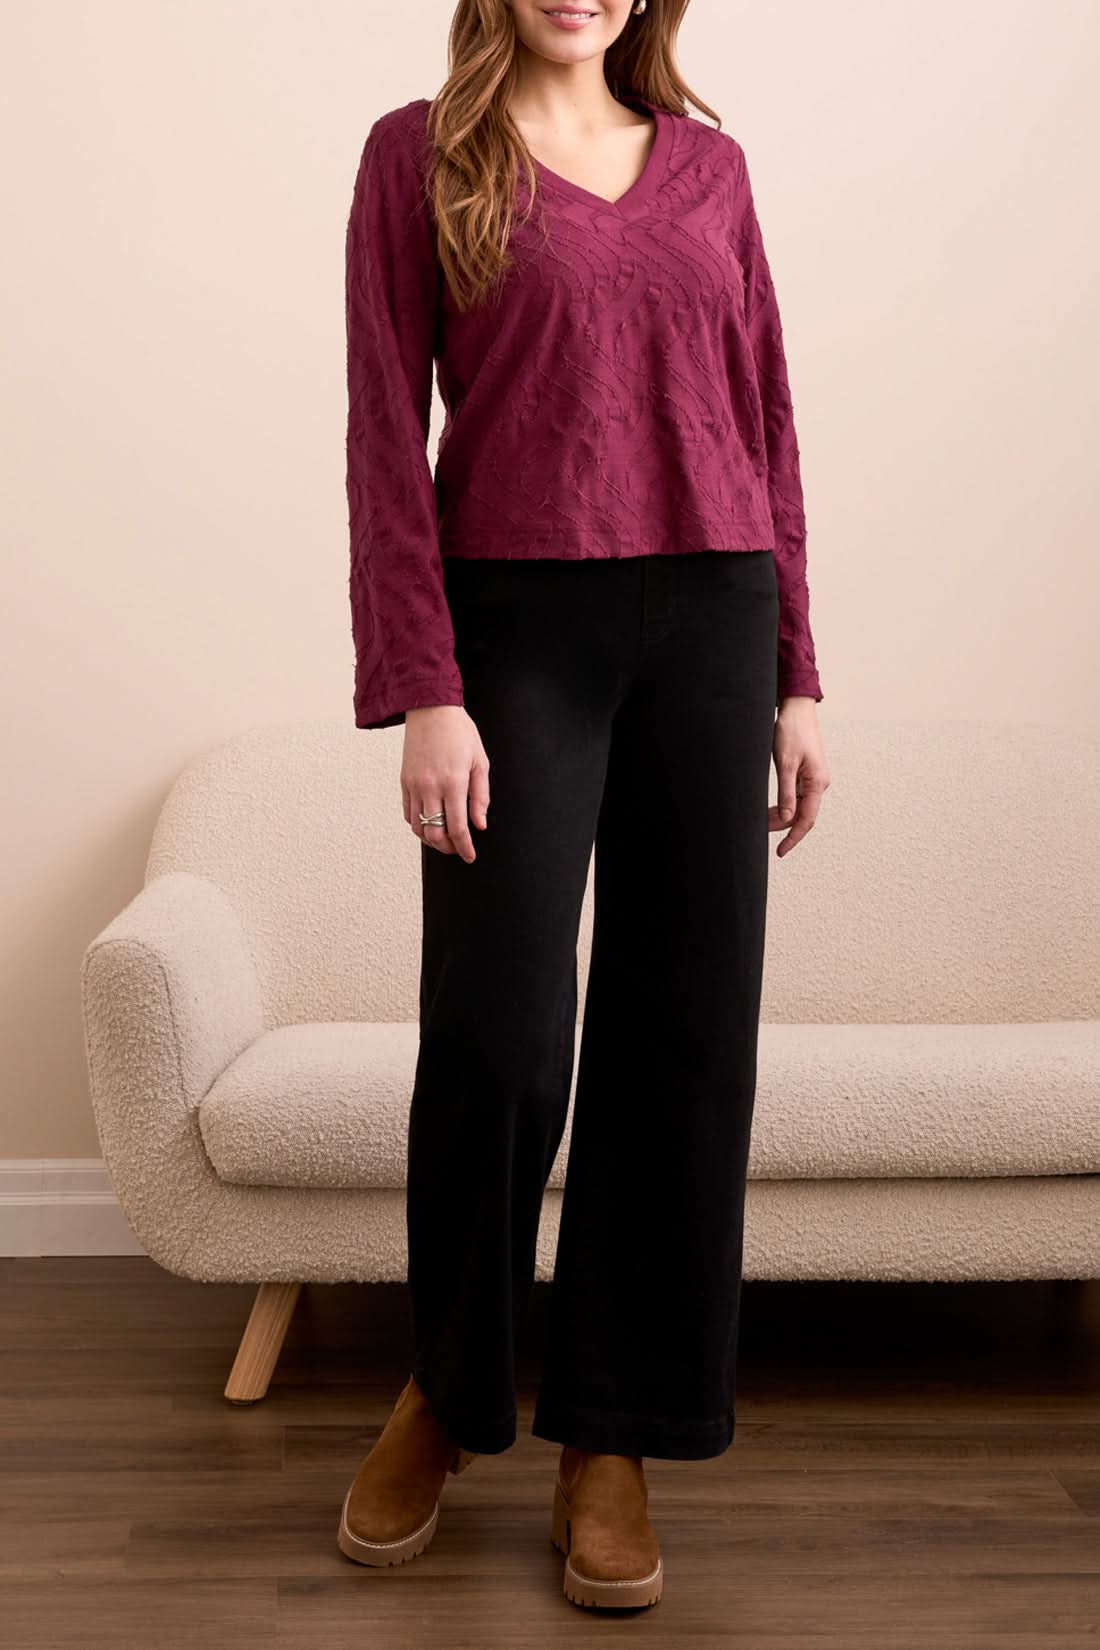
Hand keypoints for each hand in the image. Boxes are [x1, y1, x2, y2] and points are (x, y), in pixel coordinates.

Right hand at [401, 705, 489, 862]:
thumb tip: (480, 824)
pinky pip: (408, 813)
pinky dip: (418, 825)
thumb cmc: (459, 732)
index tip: (469, 856)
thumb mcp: (480, 762)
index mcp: (453, 782)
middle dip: (447, 848)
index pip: (457, 827)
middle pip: (434, 833)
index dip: (464, 847)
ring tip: (444, 839)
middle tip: (458, 848)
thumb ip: (481, 797)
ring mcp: (414, 785)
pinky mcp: (404, 781)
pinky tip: (430, 823)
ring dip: (431, 839)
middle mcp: (430, 786)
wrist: (430, 709)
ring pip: (418, 827)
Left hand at [770, 697, 828, 856]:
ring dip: (781, 816)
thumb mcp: (785, 764)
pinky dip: (783, 805)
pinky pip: (796, 796)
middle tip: (760, 830)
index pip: (806, 819)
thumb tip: (786, 819)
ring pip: (798, 807)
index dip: (793, 838)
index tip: (781, 851)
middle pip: (802, 815)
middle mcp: (819, 784)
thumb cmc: (792, 731)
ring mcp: (813, 779)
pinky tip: (771, 809)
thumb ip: (786, 793)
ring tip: (762, 820)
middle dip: (782, 826)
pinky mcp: (806, 774)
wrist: (796, 709)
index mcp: (817, 783)